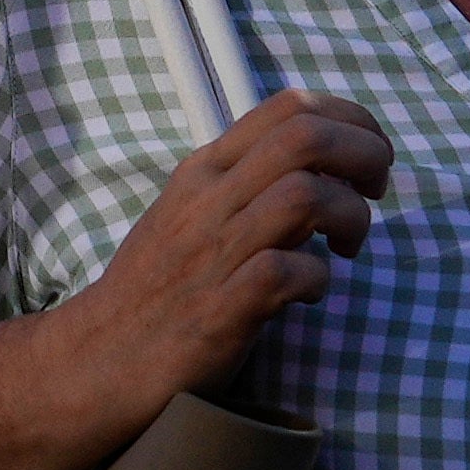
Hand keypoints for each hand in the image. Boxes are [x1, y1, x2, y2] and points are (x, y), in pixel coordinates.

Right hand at [63, 91, 391, 420]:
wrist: (94, 363)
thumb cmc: (156, 291)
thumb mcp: (190, 215)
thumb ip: (244, 185)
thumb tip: (318, 168)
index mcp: (205, 170)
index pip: (288, 106)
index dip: (350, 120)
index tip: (368, 158)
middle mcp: (208, 200)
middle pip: (306, 136)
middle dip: (365, 156)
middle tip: (375, 194)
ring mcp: (212, 254)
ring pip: (304, 195)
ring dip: (350, 217)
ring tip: (348, 247)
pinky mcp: (219, 311)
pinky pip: (288, 272)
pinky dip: (317, 280)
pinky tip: (309, 294)